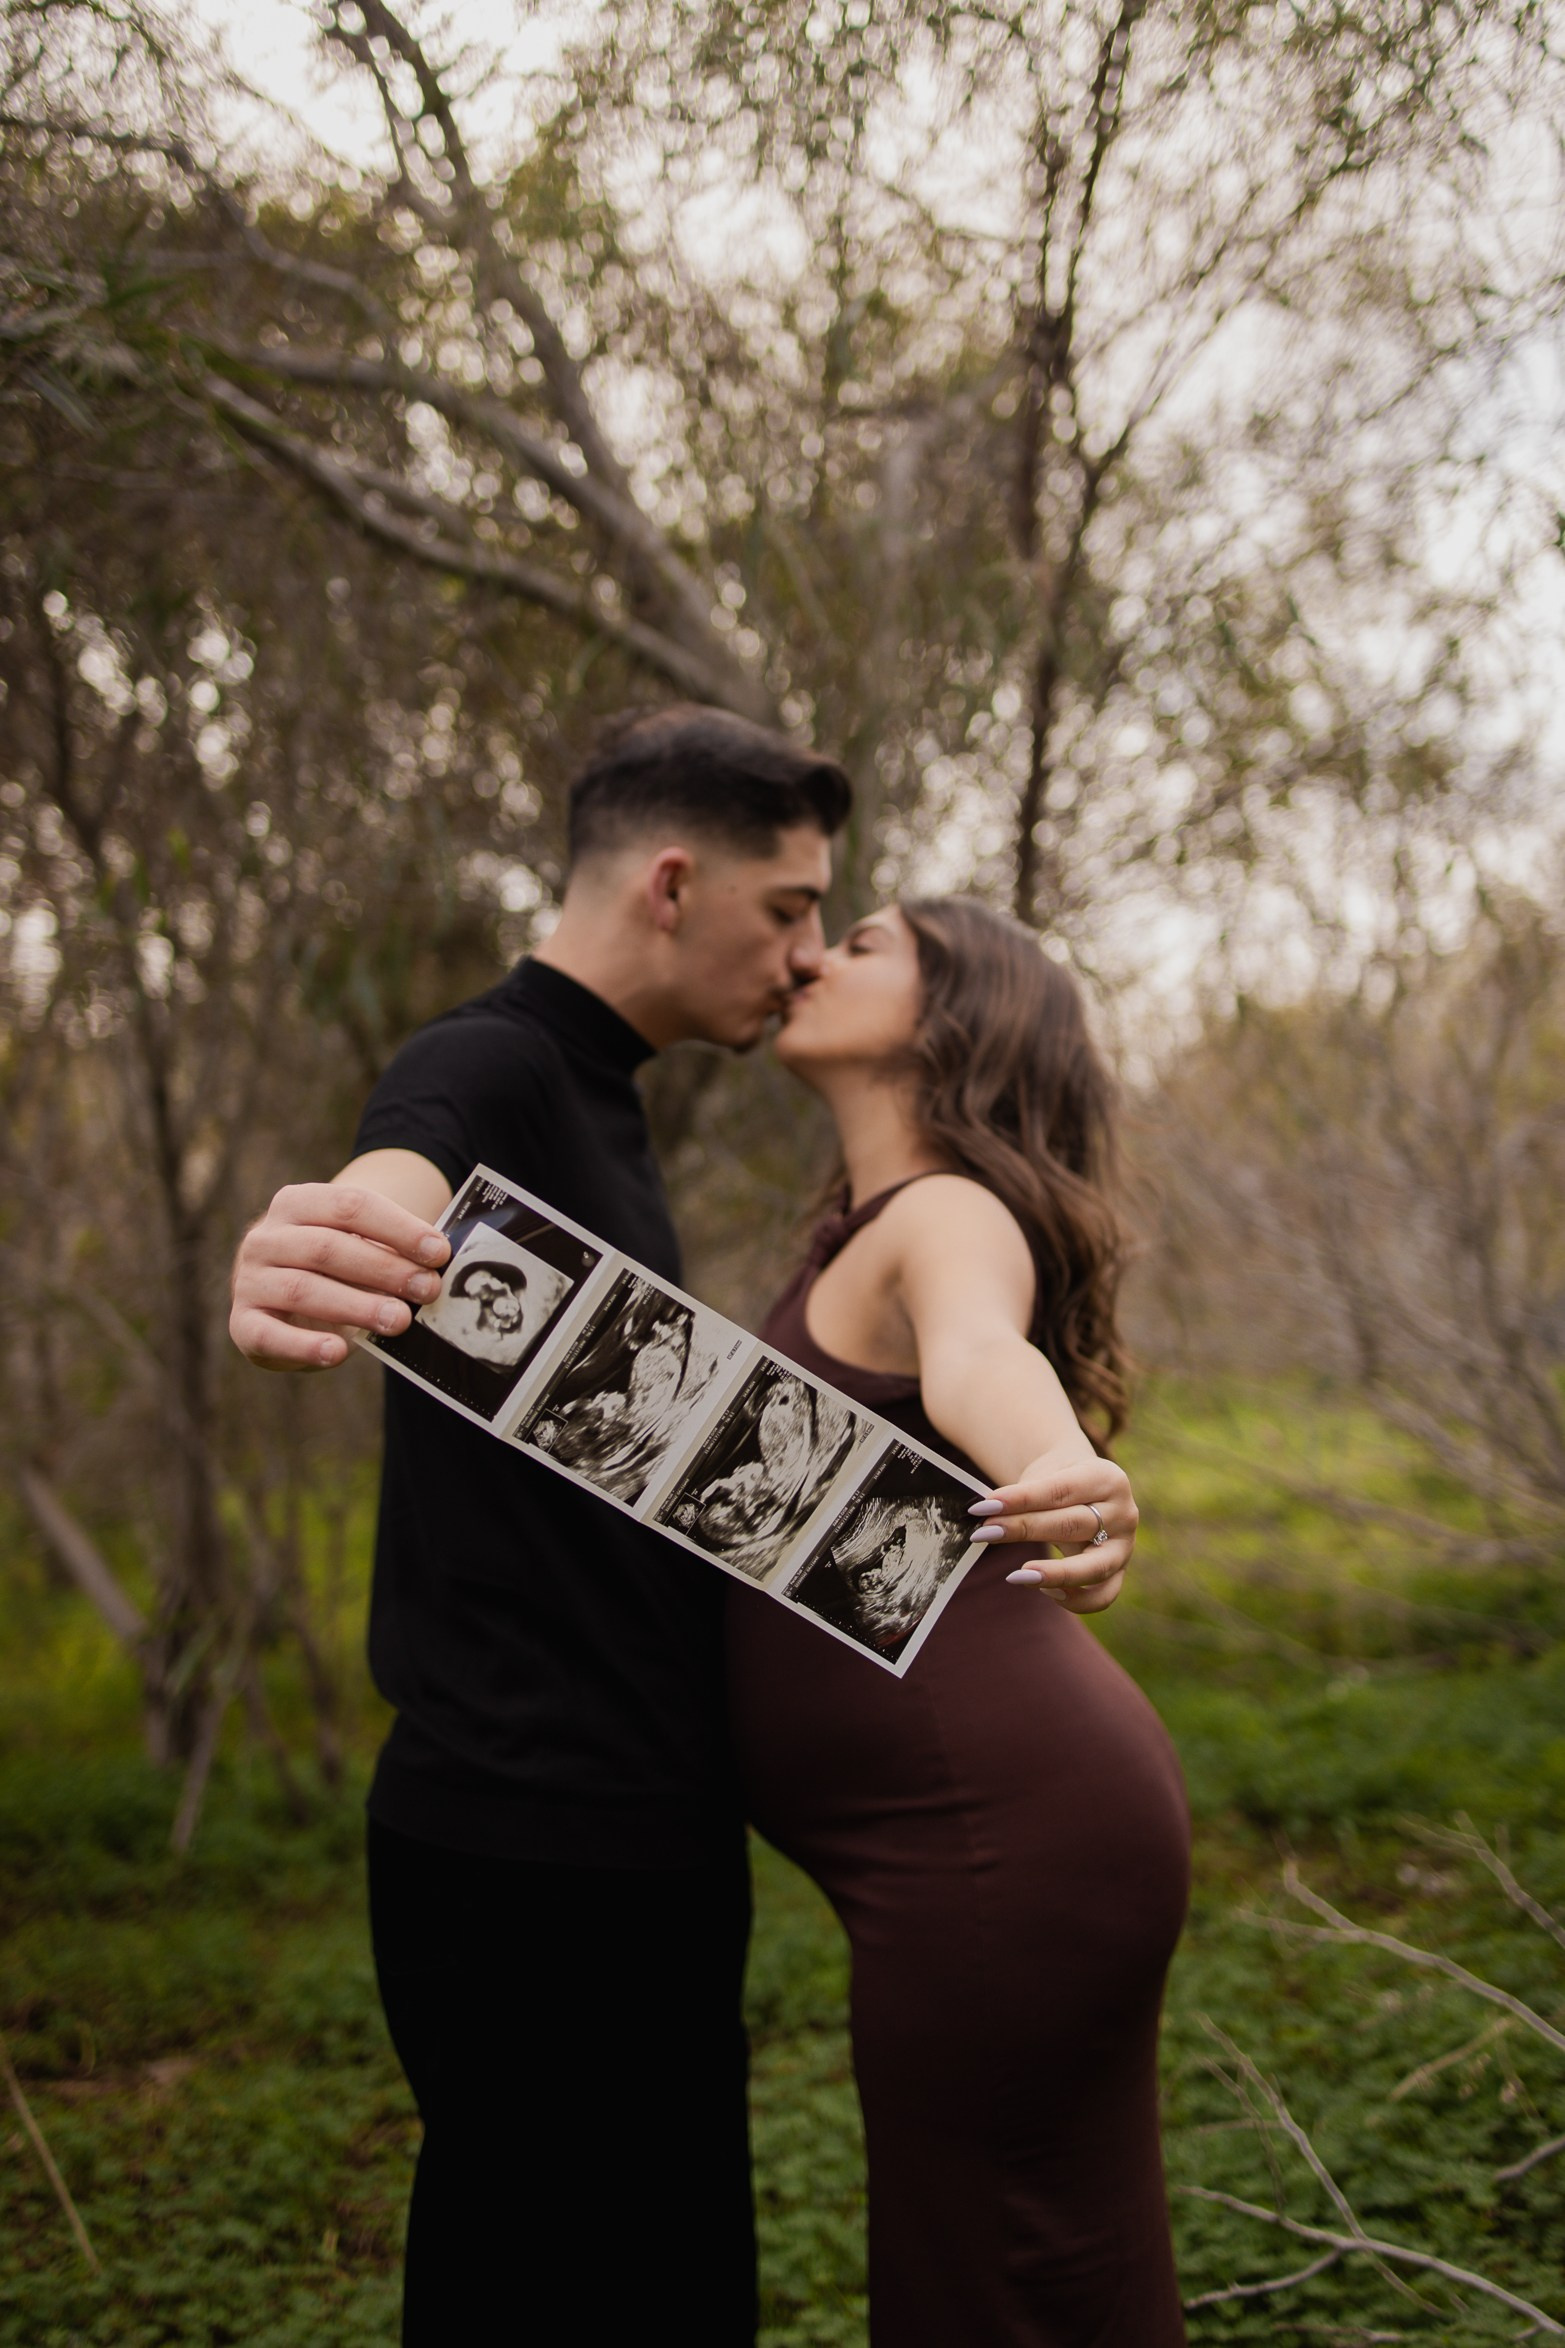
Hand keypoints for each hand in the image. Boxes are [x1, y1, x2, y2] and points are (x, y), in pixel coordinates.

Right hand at [229, 1182, 450, 1370]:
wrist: (284, 1301)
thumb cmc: (335, 1270)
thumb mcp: (359, 1250)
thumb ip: (390, 1253)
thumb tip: (436, 1267)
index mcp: (297, 1202)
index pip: (350, 1205)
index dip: (398, 1228)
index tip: (439, 1252)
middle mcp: (265, 1236)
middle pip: (328, 1247)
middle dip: (384, 1269)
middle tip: (427, 1290)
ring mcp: (248, 1279)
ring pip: (304, 1289)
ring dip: (357, 1305)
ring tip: (399, 1320)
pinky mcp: (243, 1322)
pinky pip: (269, 1334)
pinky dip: (305, 1345)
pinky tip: (338, 1352)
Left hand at [968, 1454, 1136, 1614]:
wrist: (1085, 1489)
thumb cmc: (1058, 1480)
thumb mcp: (1044, 1476)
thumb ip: (1024, 1496)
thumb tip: (985, 1516)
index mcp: (1107, 1478)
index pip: (1059, 1490)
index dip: (1020, 1499)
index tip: (984, 1506)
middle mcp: (1124, 1513)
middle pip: (1071, 1525)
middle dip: (1024, 1529)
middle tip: (984, 1532)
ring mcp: (1125, 1546)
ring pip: (1093, 1567)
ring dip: (1051, 1574)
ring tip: (1016, 1576)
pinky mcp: (1120, 1573)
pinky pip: (1102, 1596)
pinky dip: (1074, 1600)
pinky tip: (1043, 1590)